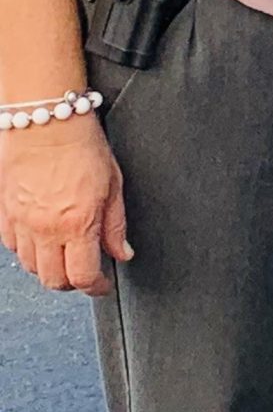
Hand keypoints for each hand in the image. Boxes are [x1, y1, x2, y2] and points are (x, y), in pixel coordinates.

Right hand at [0, 113, 130, 295]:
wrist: (46, 123)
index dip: (96, 287)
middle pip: (54, 280)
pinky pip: (12, 248)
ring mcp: (21, 224)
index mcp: (77, 224)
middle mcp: (45, 230)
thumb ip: (116, 225)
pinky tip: (41, 239)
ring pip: (31, 268)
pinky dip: (27, 251)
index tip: (102, 285)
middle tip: (85, 272)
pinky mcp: (4, 215)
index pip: (84, 276)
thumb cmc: (82, 146)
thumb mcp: (113, 185)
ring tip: (65, 255)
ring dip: (49, 269)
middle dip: (72, 283)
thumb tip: (122, 253)